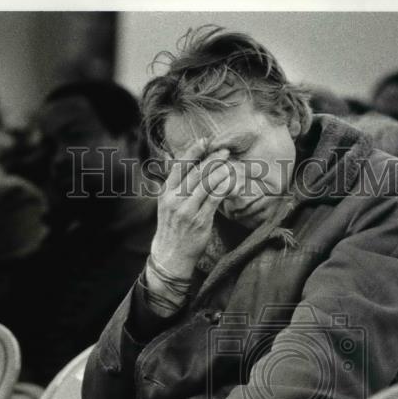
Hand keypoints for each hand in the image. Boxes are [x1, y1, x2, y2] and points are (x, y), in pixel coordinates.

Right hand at [150, 138, 235, 277]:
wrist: (170, 256)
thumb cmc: (172, 229)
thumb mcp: (167, 205)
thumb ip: (177, 187)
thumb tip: (190, 167)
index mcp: (166, 193)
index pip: (179, 166)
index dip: (193, 152)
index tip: (205, 141)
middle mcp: (175, 200)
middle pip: (196, 172)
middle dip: (212, 159)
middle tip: (225, 151)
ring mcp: (187, 211)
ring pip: (207, 184)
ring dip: (221, 171)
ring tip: (230, 165)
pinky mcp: (200, 221)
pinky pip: (215, 199)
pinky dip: (224, 188)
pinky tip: (231, 182)